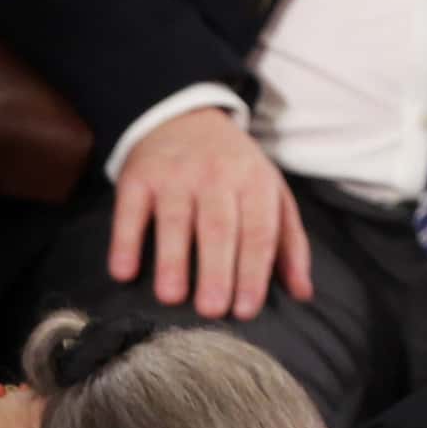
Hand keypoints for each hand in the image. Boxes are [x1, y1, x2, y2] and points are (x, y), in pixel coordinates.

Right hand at [110, 105, 314, 322]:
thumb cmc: (234, 170)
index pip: (258, 231)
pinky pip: (131, 211)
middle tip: (212, 310)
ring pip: (175, 220)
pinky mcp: (139, 176)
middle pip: (218, 228)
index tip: (246, 310)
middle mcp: (216, 174)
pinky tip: (123, 271)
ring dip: (171, 260)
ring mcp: (174, 174)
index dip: (253, 272)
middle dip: (216, 270)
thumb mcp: (271, 193)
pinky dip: (126, 240)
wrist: (184, 116)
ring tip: (171, 297)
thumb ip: (289, 243)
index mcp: (255, 182)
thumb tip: (303, 293)